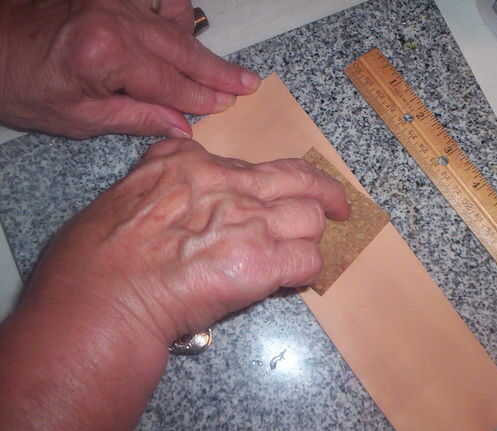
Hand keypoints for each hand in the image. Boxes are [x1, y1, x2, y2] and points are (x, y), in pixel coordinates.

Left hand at [0, 0, 259, 137]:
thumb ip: (136, 118)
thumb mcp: (78, 119)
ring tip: (224, 68)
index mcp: (107, 54)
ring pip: (174, 22)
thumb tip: (182, 125)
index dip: (202, 97)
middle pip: (182, 50)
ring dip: (200, 47)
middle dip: (217, 71)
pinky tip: (183, 31)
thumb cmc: (22, 86)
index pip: (171, 81)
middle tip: (248, 83)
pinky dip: (174, 14)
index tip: (228, 105)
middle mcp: (116, 18)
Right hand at [25, 139, 349, 346]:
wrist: (104, 297)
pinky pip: (308, 261)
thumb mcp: (127, 190)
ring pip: (311, 219)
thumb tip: (179, 182)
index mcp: (192, 162)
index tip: (274, 193)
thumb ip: (160, 176)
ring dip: (309, 238)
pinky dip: (306, 271)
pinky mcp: (263, 262)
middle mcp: (229, 184)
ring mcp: (250, 222)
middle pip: (299, 179)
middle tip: (338, 206)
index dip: (266, 185)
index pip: (251, 165)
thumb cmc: (99, 256)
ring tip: (300, 253)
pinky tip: (293, 279)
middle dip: (325, 192)